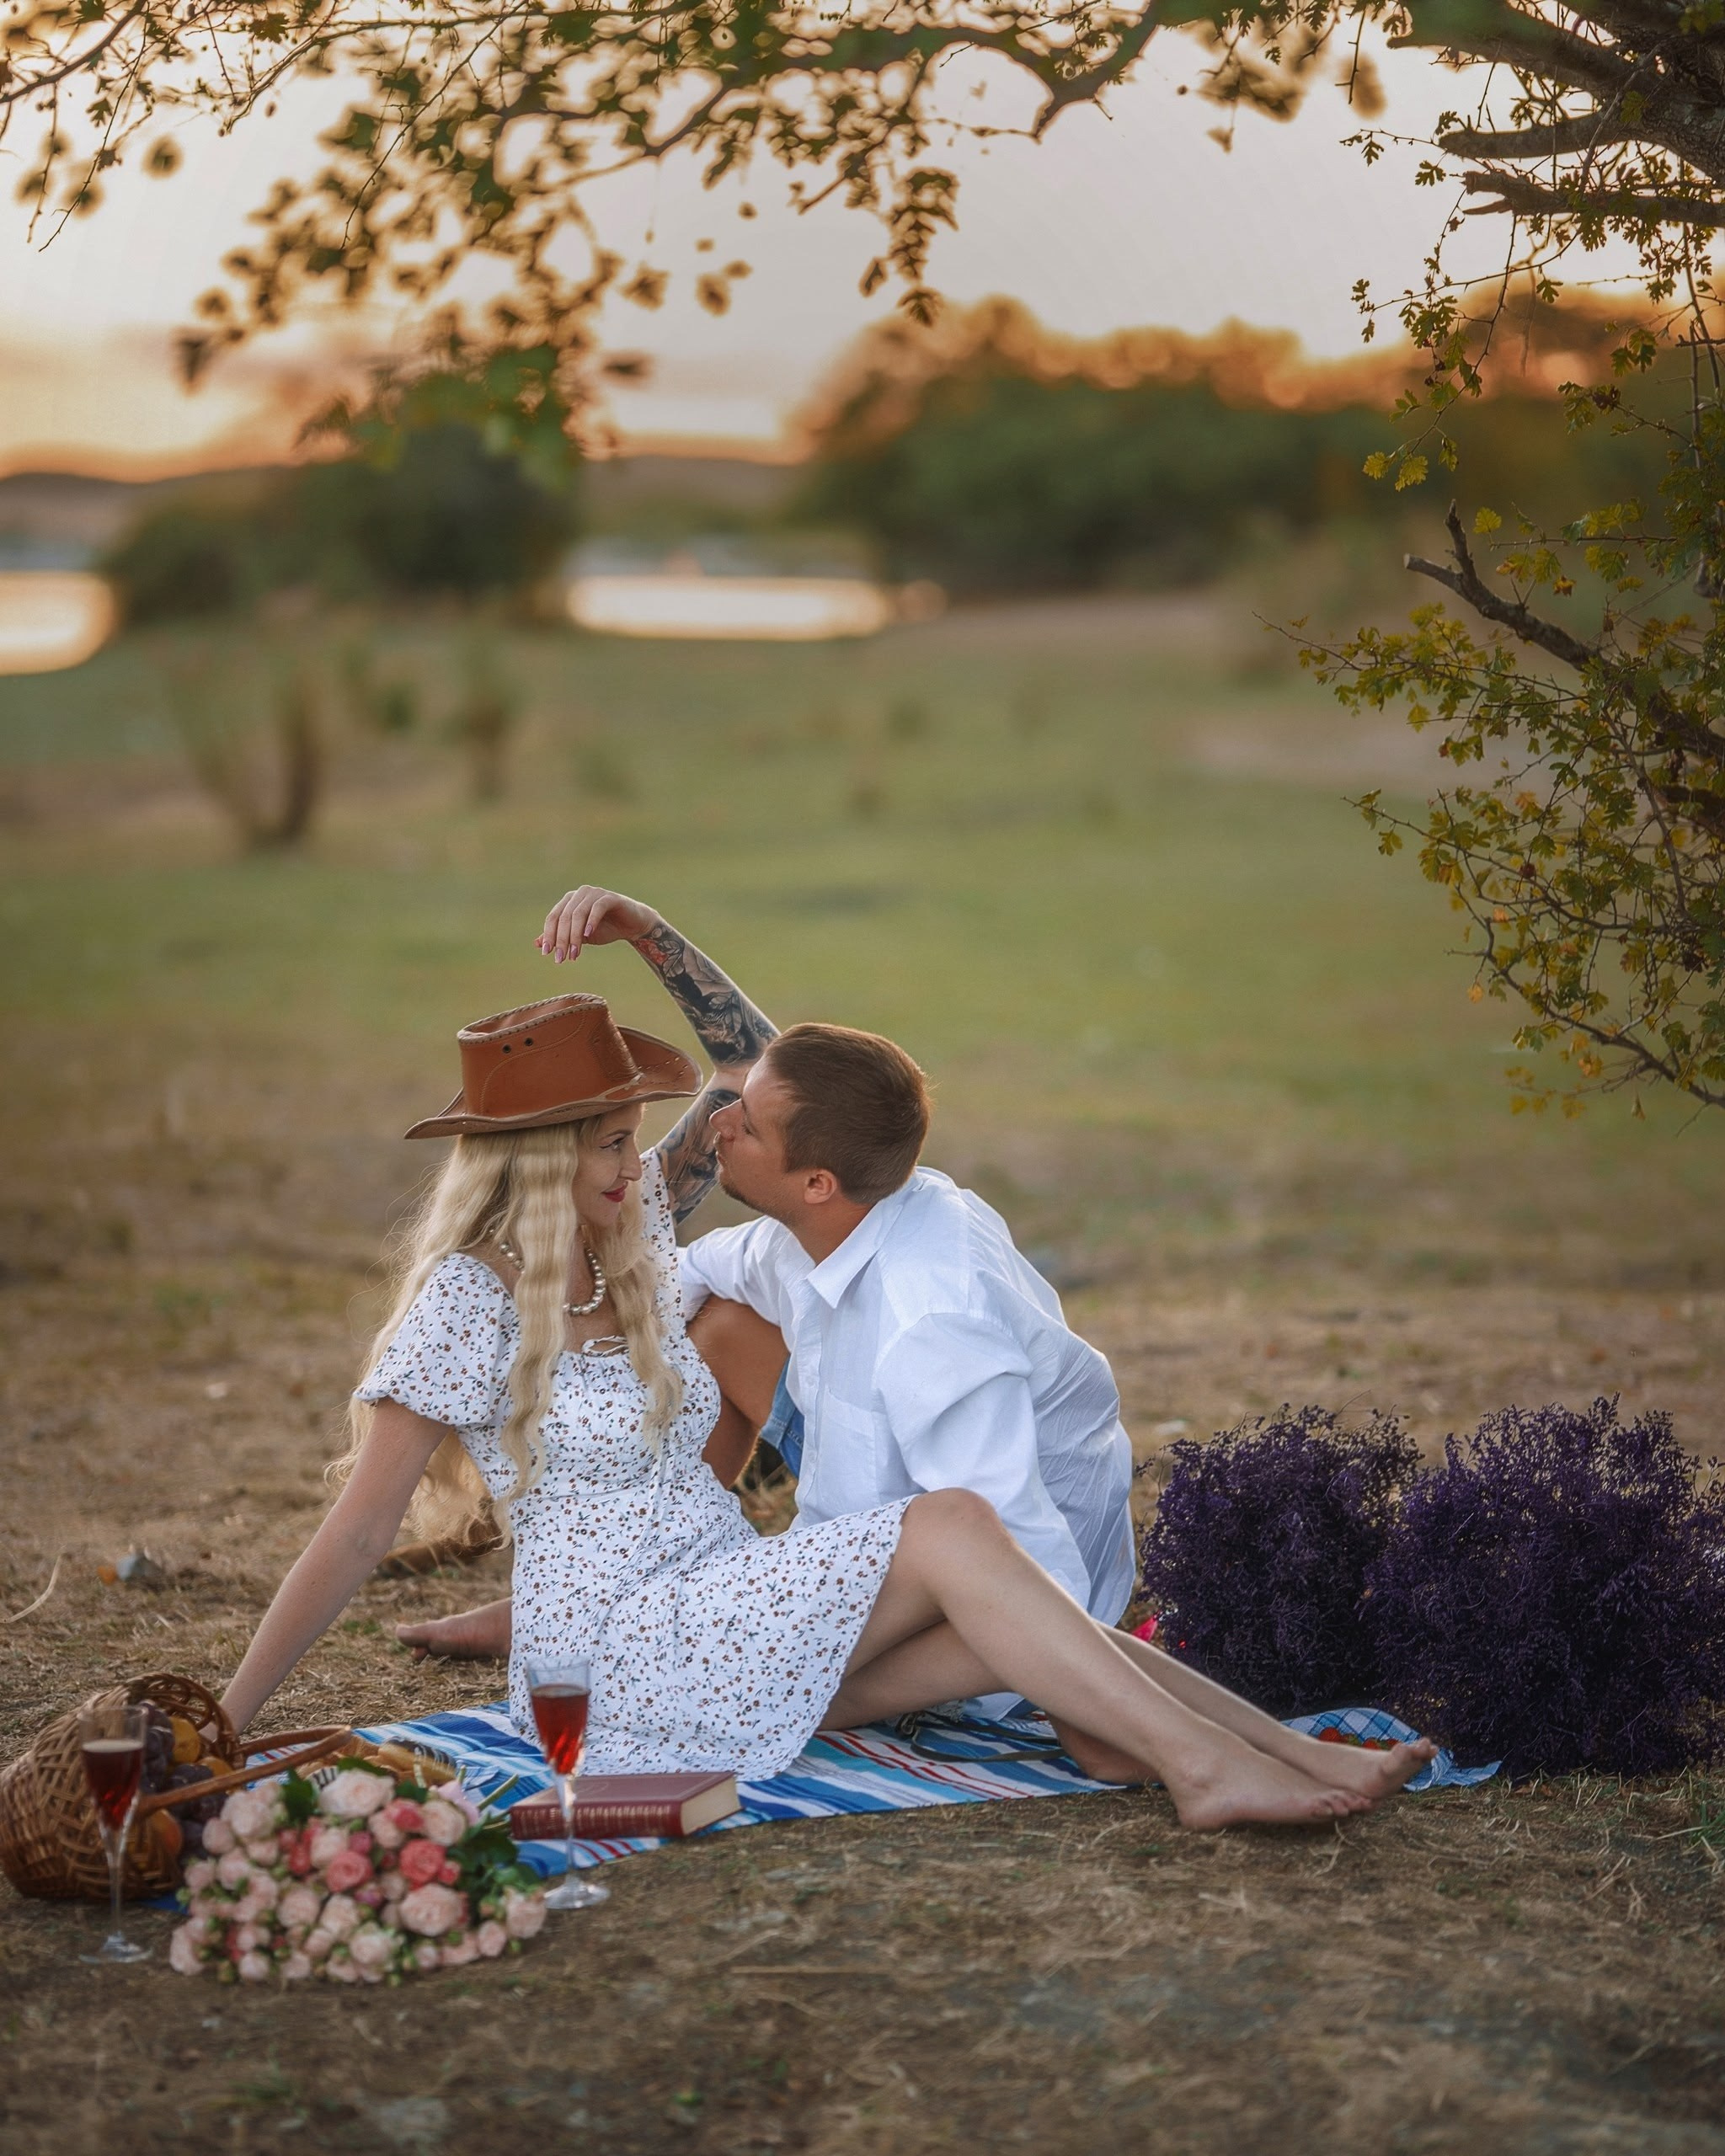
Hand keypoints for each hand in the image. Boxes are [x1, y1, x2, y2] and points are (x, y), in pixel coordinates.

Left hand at [537, 885, 660, 963]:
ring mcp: (595, 893)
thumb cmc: (605, 929)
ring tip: (574, 954)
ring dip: (574, 936)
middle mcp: (579, 894)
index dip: (548, 935)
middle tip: (560, 959)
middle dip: (561, 939)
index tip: (546, 953)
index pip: (553, 917)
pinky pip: (597, 908)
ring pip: (578, 914)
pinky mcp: (610, 897)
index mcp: (569, 901)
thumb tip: (536, 944)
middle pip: (564, 917)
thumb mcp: (580, 936)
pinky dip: (591, 922)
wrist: (632, 925)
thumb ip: (561, 937)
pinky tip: (588, 935)